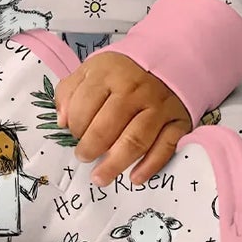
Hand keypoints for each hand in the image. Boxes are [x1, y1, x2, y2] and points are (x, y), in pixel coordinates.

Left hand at [52, 52, 190, 186]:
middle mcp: (136, 90)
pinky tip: (135, 178)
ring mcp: (159, 106)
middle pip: (108, 126)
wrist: (170, 63)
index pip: (85, 105)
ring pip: (135, 140)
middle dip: (91, 147)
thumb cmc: (122, 74)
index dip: (75, 125)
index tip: (73, 135)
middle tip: (83, 157)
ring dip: (115, 163)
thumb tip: (62, 121)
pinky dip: (150, 166)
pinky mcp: (178, 122)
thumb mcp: (92, 70)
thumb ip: (70, 92)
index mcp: (109, 74)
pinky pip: (165, 147)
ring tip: (100, 177)